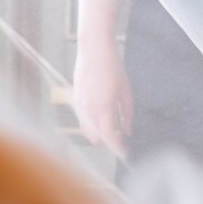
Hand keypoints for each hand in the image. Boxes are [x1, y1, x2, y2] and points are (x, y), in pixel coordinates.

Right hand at [71, 41, 133, 157]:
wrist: (93, 51)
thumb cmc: (113, 68)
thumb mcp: (125, 91)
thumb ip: (127, 113)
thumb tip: (128, 131)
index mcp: (103, 107)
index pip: (110, 136)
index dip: (117, 147)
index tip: (125, 153)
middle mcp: (88, 109)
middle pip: (98, 136)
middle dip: (110, 141)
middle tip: (122, 137)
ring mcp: (79, 105)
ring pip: (88, 130)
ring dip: (100, 134)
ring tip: (114, 128)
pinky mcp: (75, 100)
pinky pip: (82, 120)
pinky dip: (91, 125)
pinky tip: (101, 120)